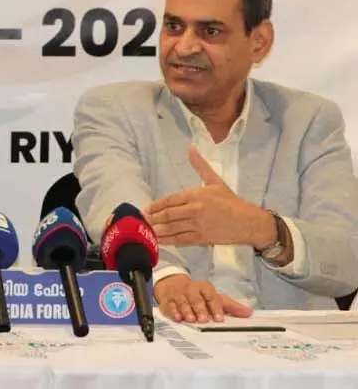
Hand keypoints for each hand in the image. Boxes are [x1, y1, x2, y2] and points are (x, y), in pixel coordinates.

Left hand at [144, 145, 274, 247]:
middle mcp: (195, 210)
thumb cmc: (231, 202)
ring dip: (157, 230)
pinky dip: (168, 241)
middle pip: (168, 215)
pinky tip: (158, 241)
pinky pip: (180, 240)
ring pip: (172, 228)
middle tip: (141, 220)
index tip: (146, 209)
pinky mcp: (201, 238)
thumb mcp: (215, 181)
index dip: (157, 205)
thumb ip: (200, 166)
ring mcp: (198, 225)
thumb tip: (191, 147)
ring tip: (145, 230)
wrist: (249, 222)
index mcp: (197, 195)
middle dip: (153, 218)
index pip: (171, 200)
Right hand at [154, 274, 252, 322]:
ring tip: (191, 319)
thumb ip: (231, 306)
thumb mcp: (215, 297)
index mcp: (205, 288)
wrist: (173, 284)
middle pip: (196, 298)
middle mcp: (191, 289)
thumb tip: (249, 313)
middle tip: (204, 320)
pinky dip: (173, 311)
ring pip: (183, 301)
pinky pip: (170, 305)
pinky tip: (178, 317)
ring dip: (187, 310)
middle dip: (200, 309)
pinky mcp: (168, 300)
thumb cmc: (198, 294)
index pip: (211, 296)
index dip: (215, 307)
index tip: (219, 318)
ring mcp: (179, 294)